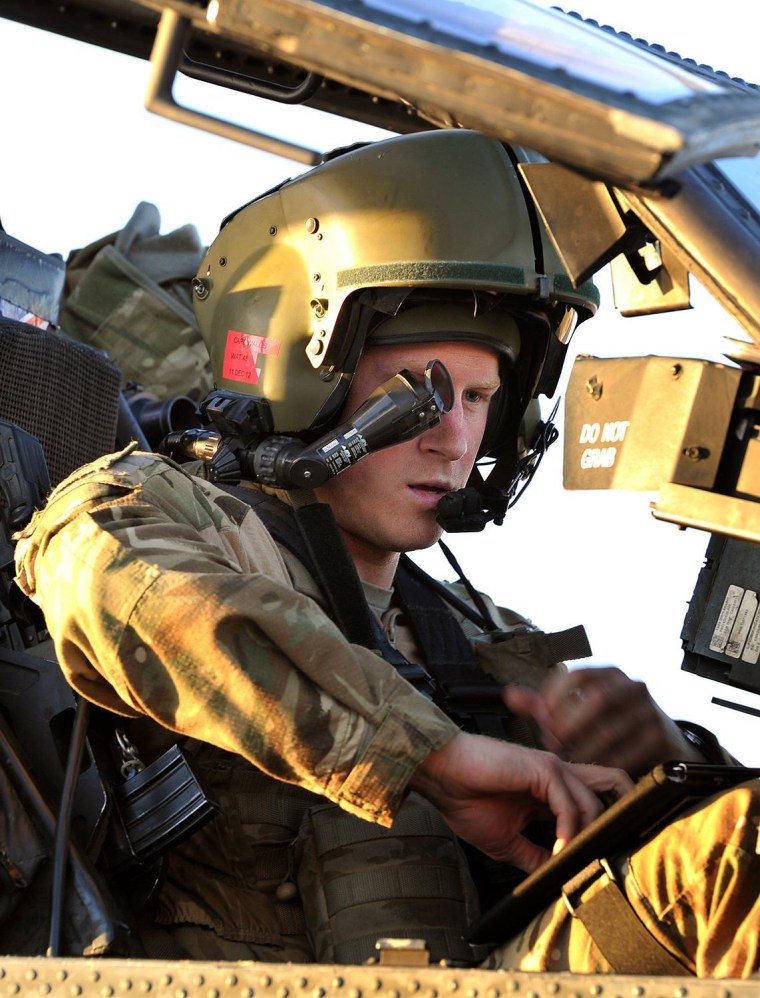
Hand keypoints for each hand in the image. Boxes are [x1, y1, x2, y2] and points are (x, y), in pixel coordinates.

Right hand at [410, 731, 630, 872]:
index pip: (594, 803)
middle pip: (613, 784)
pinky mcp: (543, 768)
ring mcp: (553, 769)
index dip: (603, 828)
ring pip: (595, 801)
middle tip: (611, 852)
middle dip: (626, 812)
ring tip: (572, 862)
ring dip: (589, 837)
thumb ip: (533, 855)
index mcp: (549, 790)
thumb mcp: (505, 841)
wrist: (440, 775)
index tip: (595, 862)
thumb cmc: (464, 798)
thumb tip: (553, 880)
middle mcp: (558, 776)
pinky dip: (568, 832)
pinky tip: (557, 851)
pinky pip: (569, 805)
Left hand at [504, 666, 705, 775]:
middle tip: (553, 742)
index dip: (556, 697)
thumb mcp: (579, 711)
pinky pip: (629, 752)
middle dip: (570, 723)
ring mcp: (650, 711)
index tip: (543, 719)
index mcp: (609, 674)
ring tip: (568, 758)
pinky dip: (605, 762)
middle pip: (596, 698)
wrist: (662, 745)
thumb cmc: (610, 725)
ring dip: (584, 747)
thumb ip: (544, 705)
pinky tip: (592, 768)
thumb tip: (509, 695)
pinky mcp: (660, 737)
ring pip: (612, 728)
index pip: (577, 675)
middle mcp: (632, 686)